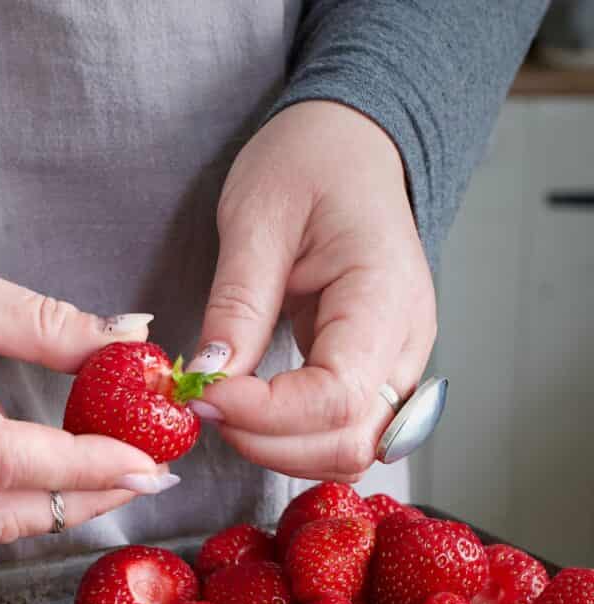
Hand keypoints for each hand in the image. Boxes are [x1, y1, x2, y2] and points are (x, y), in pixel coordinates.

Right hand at [0, 200, 172, 541]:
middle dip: (79, 501)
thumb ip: (46, 325)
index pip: (1, 462)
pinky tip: (50, 465)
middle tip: (146, 474)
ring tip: (110, 469)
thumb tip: (131, 340)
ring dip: (48, 504)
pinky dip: (6, 495)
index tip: (148, 462)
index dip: (82, 467)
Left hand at [188, 100, 436, 481]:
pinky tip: (252, 411)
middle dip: (268, 442)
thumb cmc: (309, 163)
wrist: (349, 145)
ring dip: (281, 450)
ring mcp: (396, 364)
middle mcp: (405, 344)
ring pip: (350, 452)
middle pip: (350, 443)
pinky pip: (342, 433)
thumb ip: (237, 306)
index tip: (204, 394)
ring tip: (225, 407)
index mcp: (384, 297)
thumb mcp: (256, 220)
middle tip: (207, 404)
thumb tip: (209, 378)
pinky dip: (294, 440)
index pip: (335, 397)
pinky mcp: (374, 374)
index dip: (264, 414)